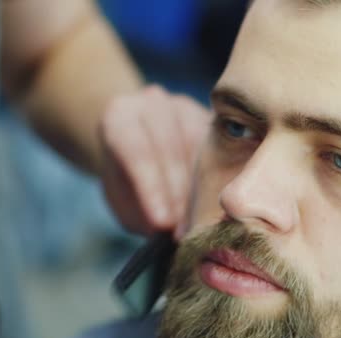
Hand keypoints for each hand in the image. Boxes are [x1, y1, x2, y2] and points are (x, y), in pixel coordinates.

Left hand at [98, 85, 210, 235]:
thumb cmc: (126, 178)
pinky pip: (221, 149)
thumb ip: (139, 211)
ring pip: (199, 147)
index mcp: (119, 116)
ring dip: (201, 190)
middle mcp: (153, 104)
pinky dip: (219, 180)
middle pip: (169, 147)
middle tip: (183, 230)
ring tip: (198, 223)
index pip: (136, 150)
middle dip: (178, 193)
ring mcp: (185, 108)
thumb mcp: (121, 198)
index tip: (163, 223)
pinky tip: (216, 206)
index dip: (151, 189)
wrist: (136, 148)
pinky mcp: (210, 120)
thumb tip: (171, 228)